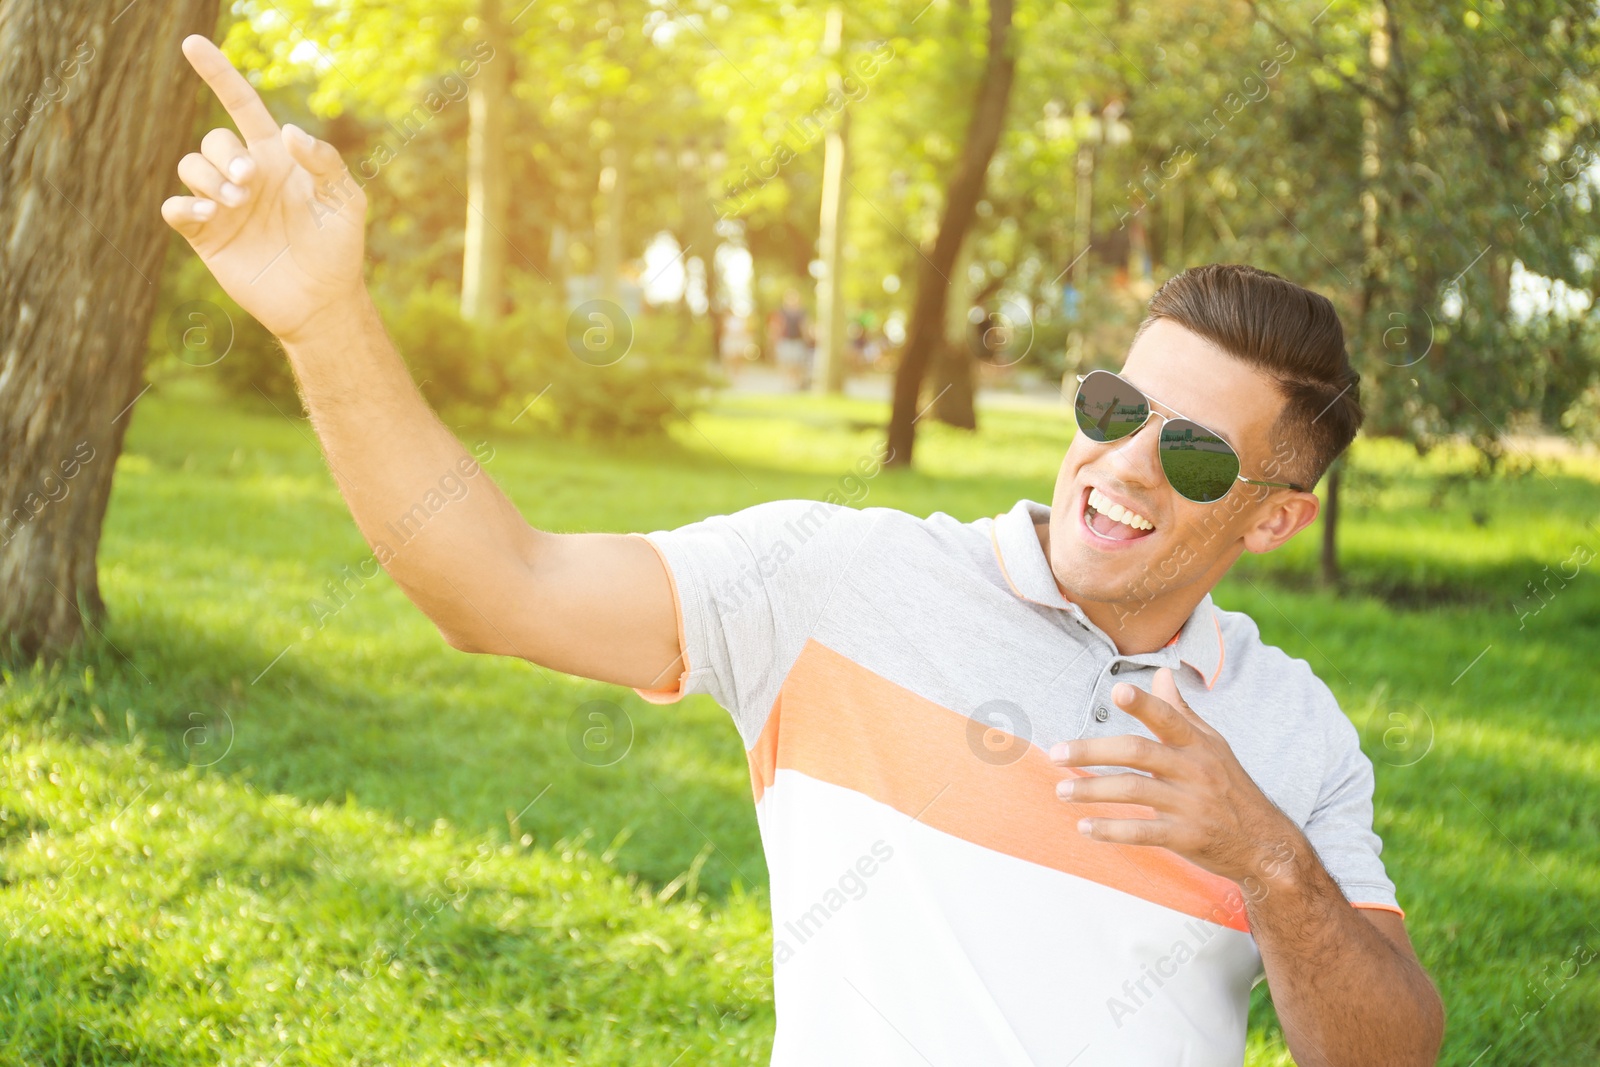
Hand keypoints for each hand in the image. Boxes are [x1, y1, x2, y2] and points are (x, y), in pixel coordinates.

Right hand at [161, 35, 366, 343]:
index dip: (218, 74)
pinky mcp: (207, 236)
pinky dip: (185, 206)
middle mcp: (245, 175)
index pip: (242, 105)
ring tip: (234, 203)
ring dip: (208, 178)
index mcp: (276, 158)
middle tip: (248, 183)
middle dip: (225, 155)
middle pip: (214, 140)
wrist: (322, 301)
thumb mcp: (346, 201)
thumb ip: (324, 162)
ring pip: (190, 167)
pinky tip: (209, 215)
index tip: (192, 44)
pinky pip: (175, 208)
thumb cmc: (338, 248)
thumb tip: (290, 132)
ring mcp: (223, 205)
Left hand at [1049, 667, 1301, 885]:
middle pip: (1137, 753)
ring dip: (1092, 790)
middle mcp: (1193, 770)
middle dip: (1092, 751)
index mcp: (1197, 744)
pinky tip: (1085, 827)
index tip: (1118, 691)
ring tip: (1062, 792)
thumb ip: (1181, 711)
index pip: (1168, 718)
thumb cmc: (1230, 786)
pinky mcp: (1185, 837)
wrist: (1265, 843)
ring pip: (1133, 791)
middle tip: (1056, 754)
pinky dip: (1111, 830)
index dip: (1144, 704)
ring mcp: (1189, 804)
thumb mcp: (1213, 745)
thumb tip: (1160, 672)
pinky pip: (1142, 832)